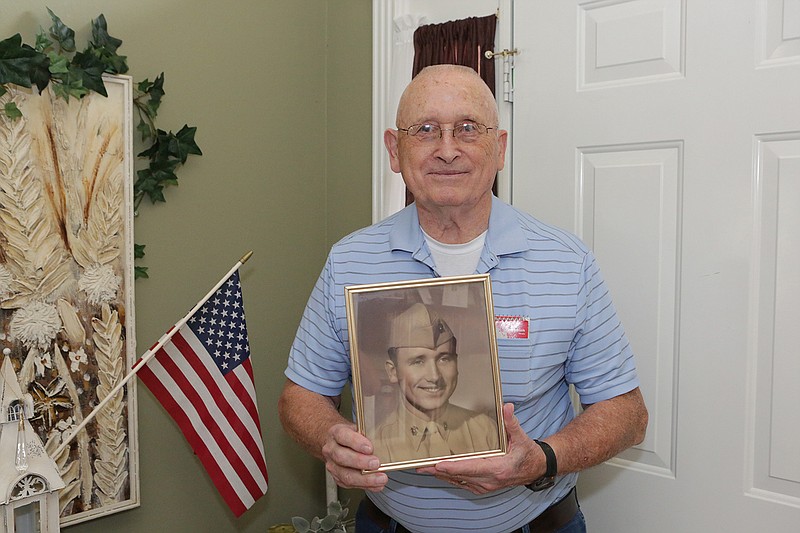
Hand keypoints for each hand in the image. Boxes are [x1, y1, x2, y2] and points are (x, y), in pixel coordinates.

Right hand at [321, 423, 388, 491]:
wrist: (334, 441)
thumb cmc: (349, 434)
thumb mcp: (357, 428)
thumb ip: (367, 434)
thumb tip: (384, 441)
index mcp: (336, 433)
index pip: (343, 436)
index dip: (356, 443)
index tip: (369, 448)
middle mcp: (331, 449)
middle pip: (342, 457)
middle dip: (361, 462)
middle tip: (376, 464)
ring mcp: (332, 465)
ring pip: (345, 475)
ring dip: (364, 479)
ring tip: (380, 478)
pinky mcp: (336, 477)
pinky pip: (349, 484)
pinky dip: (365, 486)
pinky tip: (376, 485)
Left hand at [416, 403, 543, 493]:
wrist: (536, 468)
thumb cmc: (528, 453)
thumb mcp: (522, 436)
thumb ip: (512, 422)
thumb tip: (507, 407)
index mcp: (498, 468)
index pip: (471, 467)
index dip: (453, 467)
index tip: (438, 465)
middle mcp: (490, 480)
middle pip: (459, 476)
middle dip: (439, 471)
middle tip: (420, 466)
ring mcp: (486, 485)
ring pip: (459, 481)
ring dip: (441, 476)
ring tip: (424, 469)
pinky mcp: (484, 486)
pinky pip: (464, 483)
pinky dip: (451, 478)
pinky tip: (440, 473)